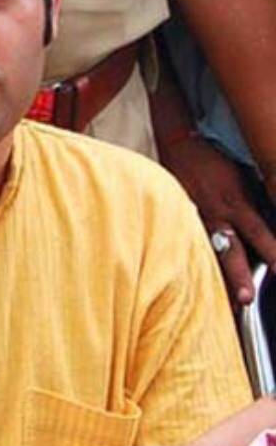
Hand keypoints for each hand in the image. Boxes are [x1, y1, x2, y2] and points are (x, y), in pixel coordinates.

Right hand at [158, 134, 275, 305]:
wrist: (179, 143)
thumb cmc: (215, 158)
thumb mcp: (244, 175)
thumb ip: (257, 199)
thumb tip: (271, 218)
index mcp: (235, 203)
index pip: (259, 234)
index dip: (273, 253)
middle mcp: (216, 216)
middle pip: (231, 252)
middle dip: (239, 276)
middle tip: (247, 299)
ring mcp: (195, 220)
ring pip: (209, 254)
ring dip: (217, 278)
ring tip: (221, 301)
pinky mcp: (180, 221)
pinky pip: (191, 245)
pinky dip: (195, 264)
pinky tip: (195, 281)